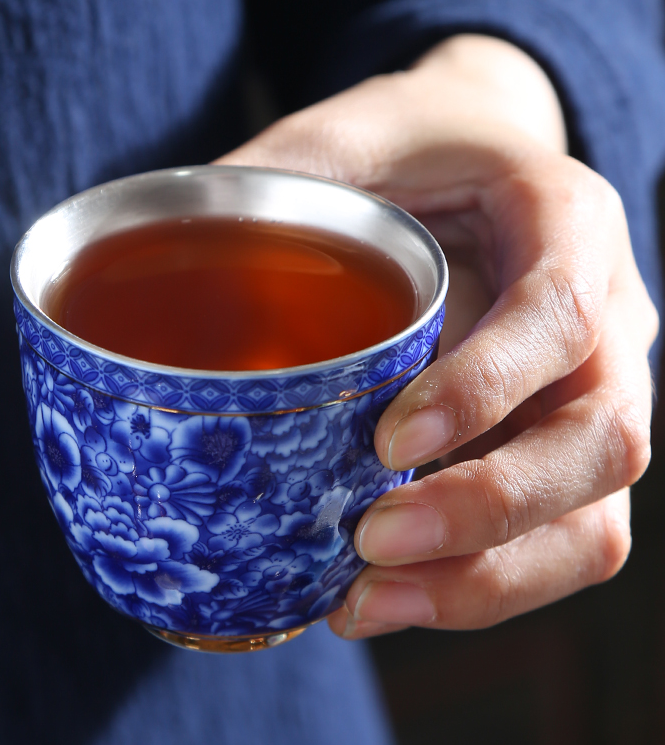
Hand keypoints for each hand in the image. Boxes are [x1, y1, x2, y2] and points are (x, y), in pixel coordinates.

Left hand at [215, 35, 657, 638]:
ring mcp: (589, 395)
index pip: (559, 315)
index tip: (387, 441)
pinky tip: (386, 595)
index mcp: (566, 220)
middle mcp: (606, 319)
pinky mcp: (553, 449)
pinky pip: (552, 543)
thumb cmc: (409, 149)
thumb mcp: (340, 141)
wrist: (470, 160)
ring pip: (590, 520)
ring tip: (367, 603)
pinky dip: (476, 586)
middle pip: (602, 443)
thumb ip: (262, 189)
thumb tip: (137, 263)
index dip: (484, 388)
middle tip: (371, 540)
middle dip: (487, 510)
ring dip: (486, 580)